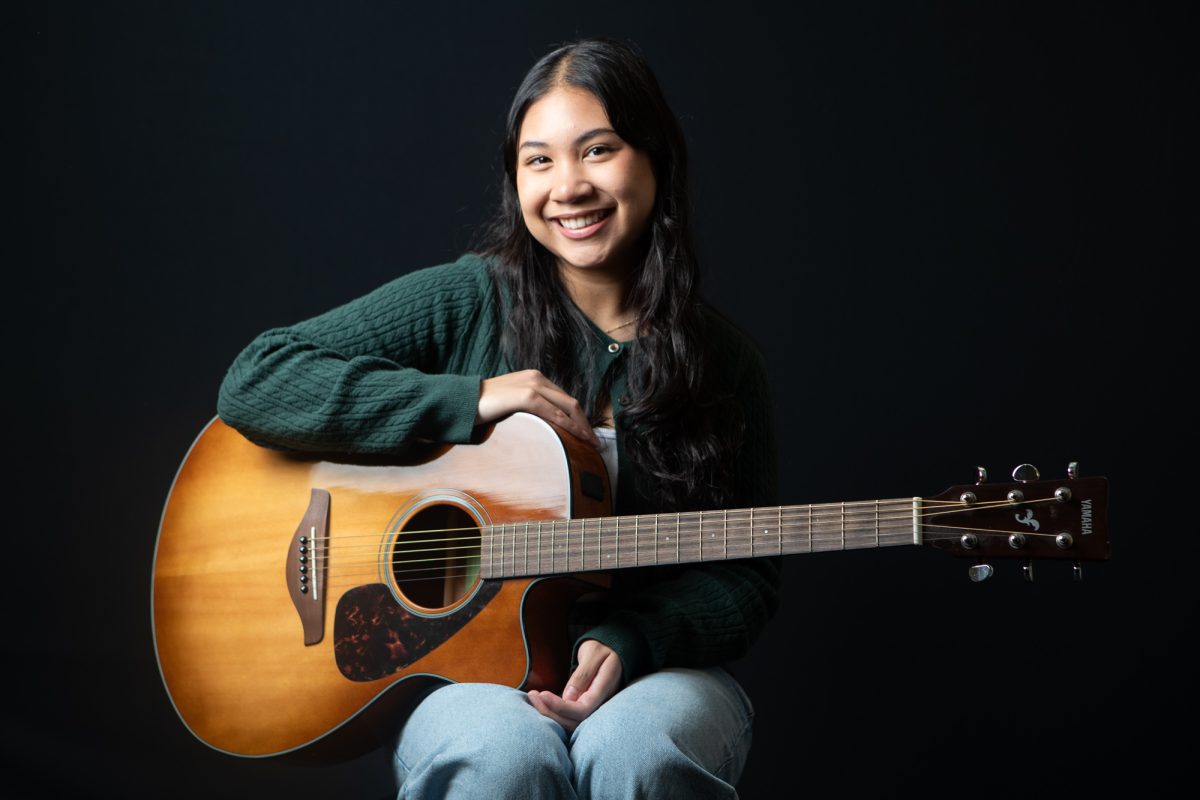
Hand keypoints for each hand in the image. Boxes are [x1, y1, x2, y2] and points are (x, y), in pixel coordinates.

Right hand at [477, 370, 599, 446]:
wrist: (460, 401)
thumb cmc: (482, 406)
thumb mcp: (511, 404)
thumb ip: (528, 409)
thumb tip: (544, 427)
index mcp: (534, 378)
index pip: (564, 398)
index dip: (578, 417)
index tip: (587, 433)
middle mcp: (537, 377)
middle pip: (570, 402)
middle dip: (585, 423)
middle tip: (595, 442)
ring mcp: (532, 385)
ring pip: (567, 407)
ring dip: (581, 426)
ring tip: (590, 443)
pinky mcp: (525, 395)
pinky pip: (553, 413)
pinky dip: (568, 426)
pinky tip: (575, 437)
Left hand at [527, 639, 622, 732]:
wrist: (613, 653)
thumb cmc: (602, 649)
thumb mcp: (593, 653)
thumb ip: (583, 674)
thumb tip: (569, 697)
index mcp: (604, 689)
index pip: (582, 709)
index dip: (561, 707)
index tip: (543, 694)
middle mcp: (600, 704)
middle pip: (574, 721)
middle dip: (550, 712)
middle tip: (532, 696)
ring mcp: (592, 707)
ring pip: (570, 722)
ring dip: (549, 713)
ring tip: (532, 698)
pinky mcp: (584, 707)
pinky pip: (568, 716)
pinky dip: (553, 712)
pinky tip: (540, 702)